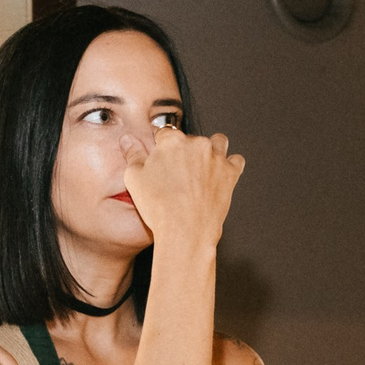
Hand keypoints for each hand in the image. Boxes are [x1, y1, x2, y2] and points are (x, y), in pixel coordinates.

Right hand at [123, 126, 243, 259]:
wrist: (185, 230)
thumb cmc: (158, 207)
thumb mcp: (134, 178)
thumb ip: (133, 155)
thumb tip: (128, 140)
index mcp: (171, 141)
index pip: (165, 134)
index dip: (162, 147)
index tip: (163, 159)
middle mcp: (196, 143)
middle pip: (191, 139)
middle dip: (186, 152)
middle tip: (179, 173)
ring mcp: (216, 157)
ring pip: (218, 142)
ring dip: (211, 150)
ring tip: (203, 167)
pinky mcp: (231, 172)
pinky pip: (236, 161)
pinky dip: (230, 165)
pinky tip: (221, 174)